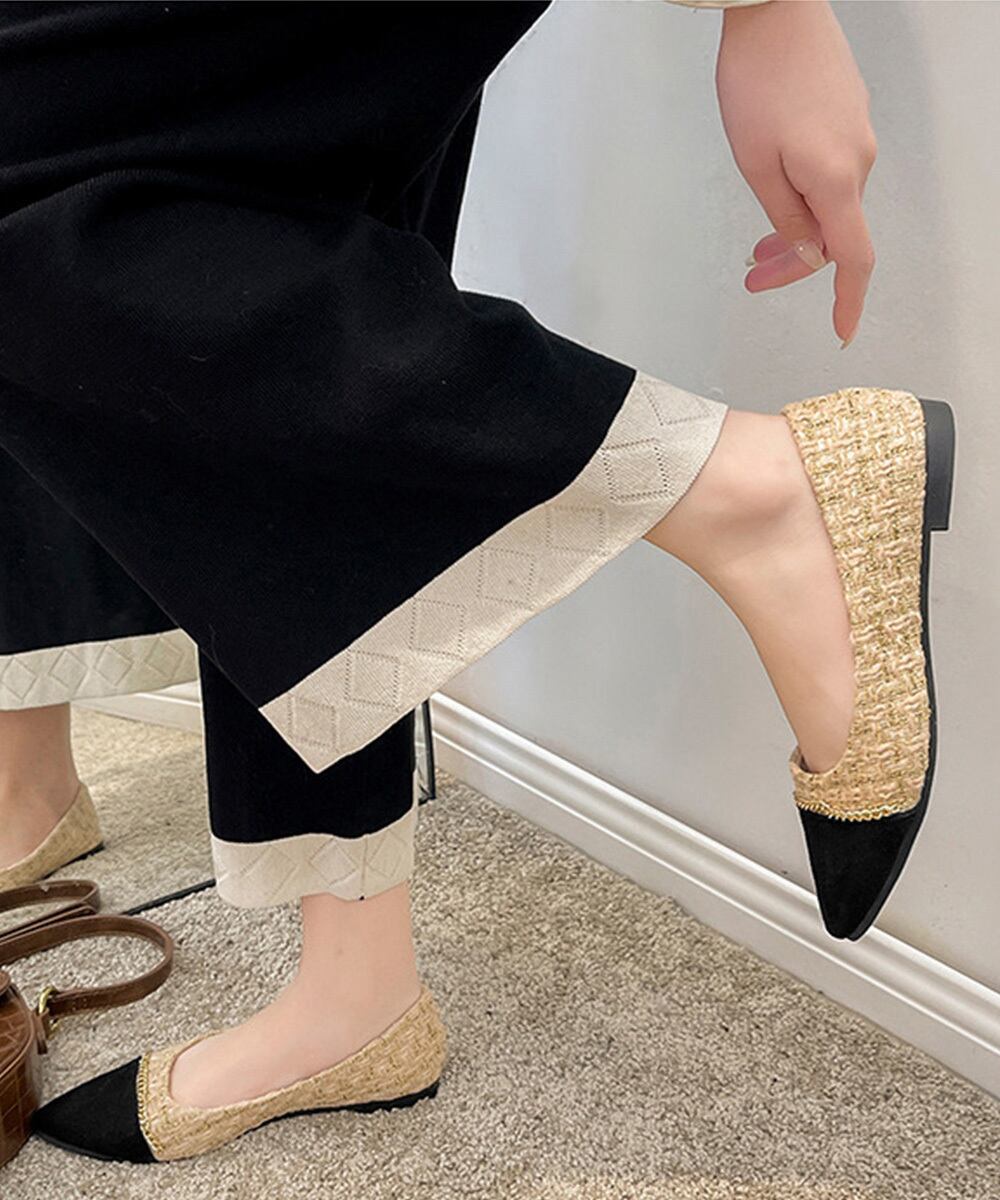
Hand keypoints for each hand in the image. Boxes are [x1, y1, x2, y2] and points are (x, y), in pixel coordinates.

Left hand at [715, 0, 876, 345]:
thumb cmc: (758, 79)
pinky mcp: (849, 117)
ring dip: (796, 230)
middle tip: (752, 276)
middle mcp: (859, 160)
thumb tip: (805, 252)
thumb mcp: (756, 163)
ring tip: (756, 246)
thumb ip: (784, 215)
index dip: (848, 300)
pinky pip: (832, 175)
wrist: (775, 8)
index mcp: (836, 178)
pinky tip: (778, 197)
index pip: (852, 256)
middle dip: (793, 261)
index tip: (841, 331)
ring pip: (831, 205)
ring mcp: (858, 136)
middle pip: (834, 233)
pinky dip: (806, 198)